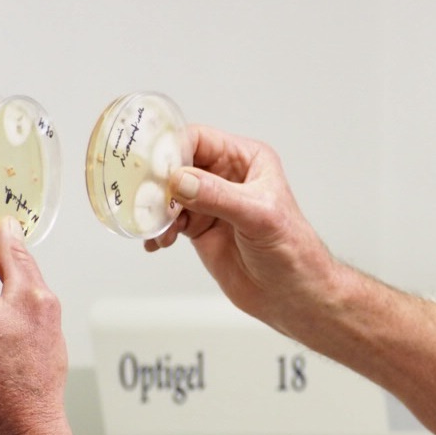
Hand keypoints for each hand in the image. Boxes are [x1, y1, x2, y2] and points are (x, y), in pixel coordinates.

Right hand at [147, 126, 336, 335]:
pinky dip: (158, 229)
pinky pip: (169, 220)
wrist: (293, 295)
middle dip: (157, 180)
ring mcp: (211, 202)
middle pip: (177, 164)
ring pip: (169, 193)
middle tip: (142, 196)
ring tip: (154, 226)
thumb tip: (181, 180)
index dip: (172, 149)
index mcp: (247, 159)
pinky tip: (157, 242)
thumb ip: (218, 196)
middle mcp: (227, 176)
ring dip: (156, 208)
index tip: (153, 168)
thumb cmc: (292, 251)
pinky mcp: (201, 228)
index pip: (198, 139)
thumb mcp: (258, 217)